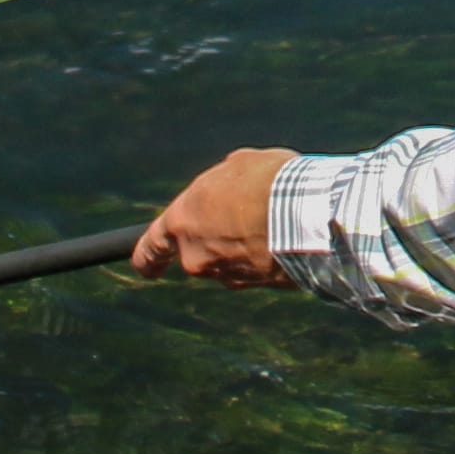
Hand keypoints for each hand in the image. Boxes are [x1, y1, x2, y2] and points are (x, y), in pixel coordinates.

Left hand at [132, 148, 292, 284]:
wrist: (306, 214)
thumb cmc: (266, 181)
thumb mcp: (236, 166)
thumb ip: (220, 185)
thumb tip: (226, 192)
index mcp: (180, 222)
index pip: (150, 249)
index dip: (148, 258)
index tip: (147, 267)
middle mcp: (197, 257)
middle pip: (200, 251)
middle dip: (219, 237)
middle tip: (248, 212)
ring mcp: (229, 276)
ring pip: (232, 260)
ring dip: (248, 245)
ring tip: (278, 217)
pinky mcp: (260, 287)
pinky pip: (260, 269)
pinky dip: (269, 256)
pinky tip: (292, 233)